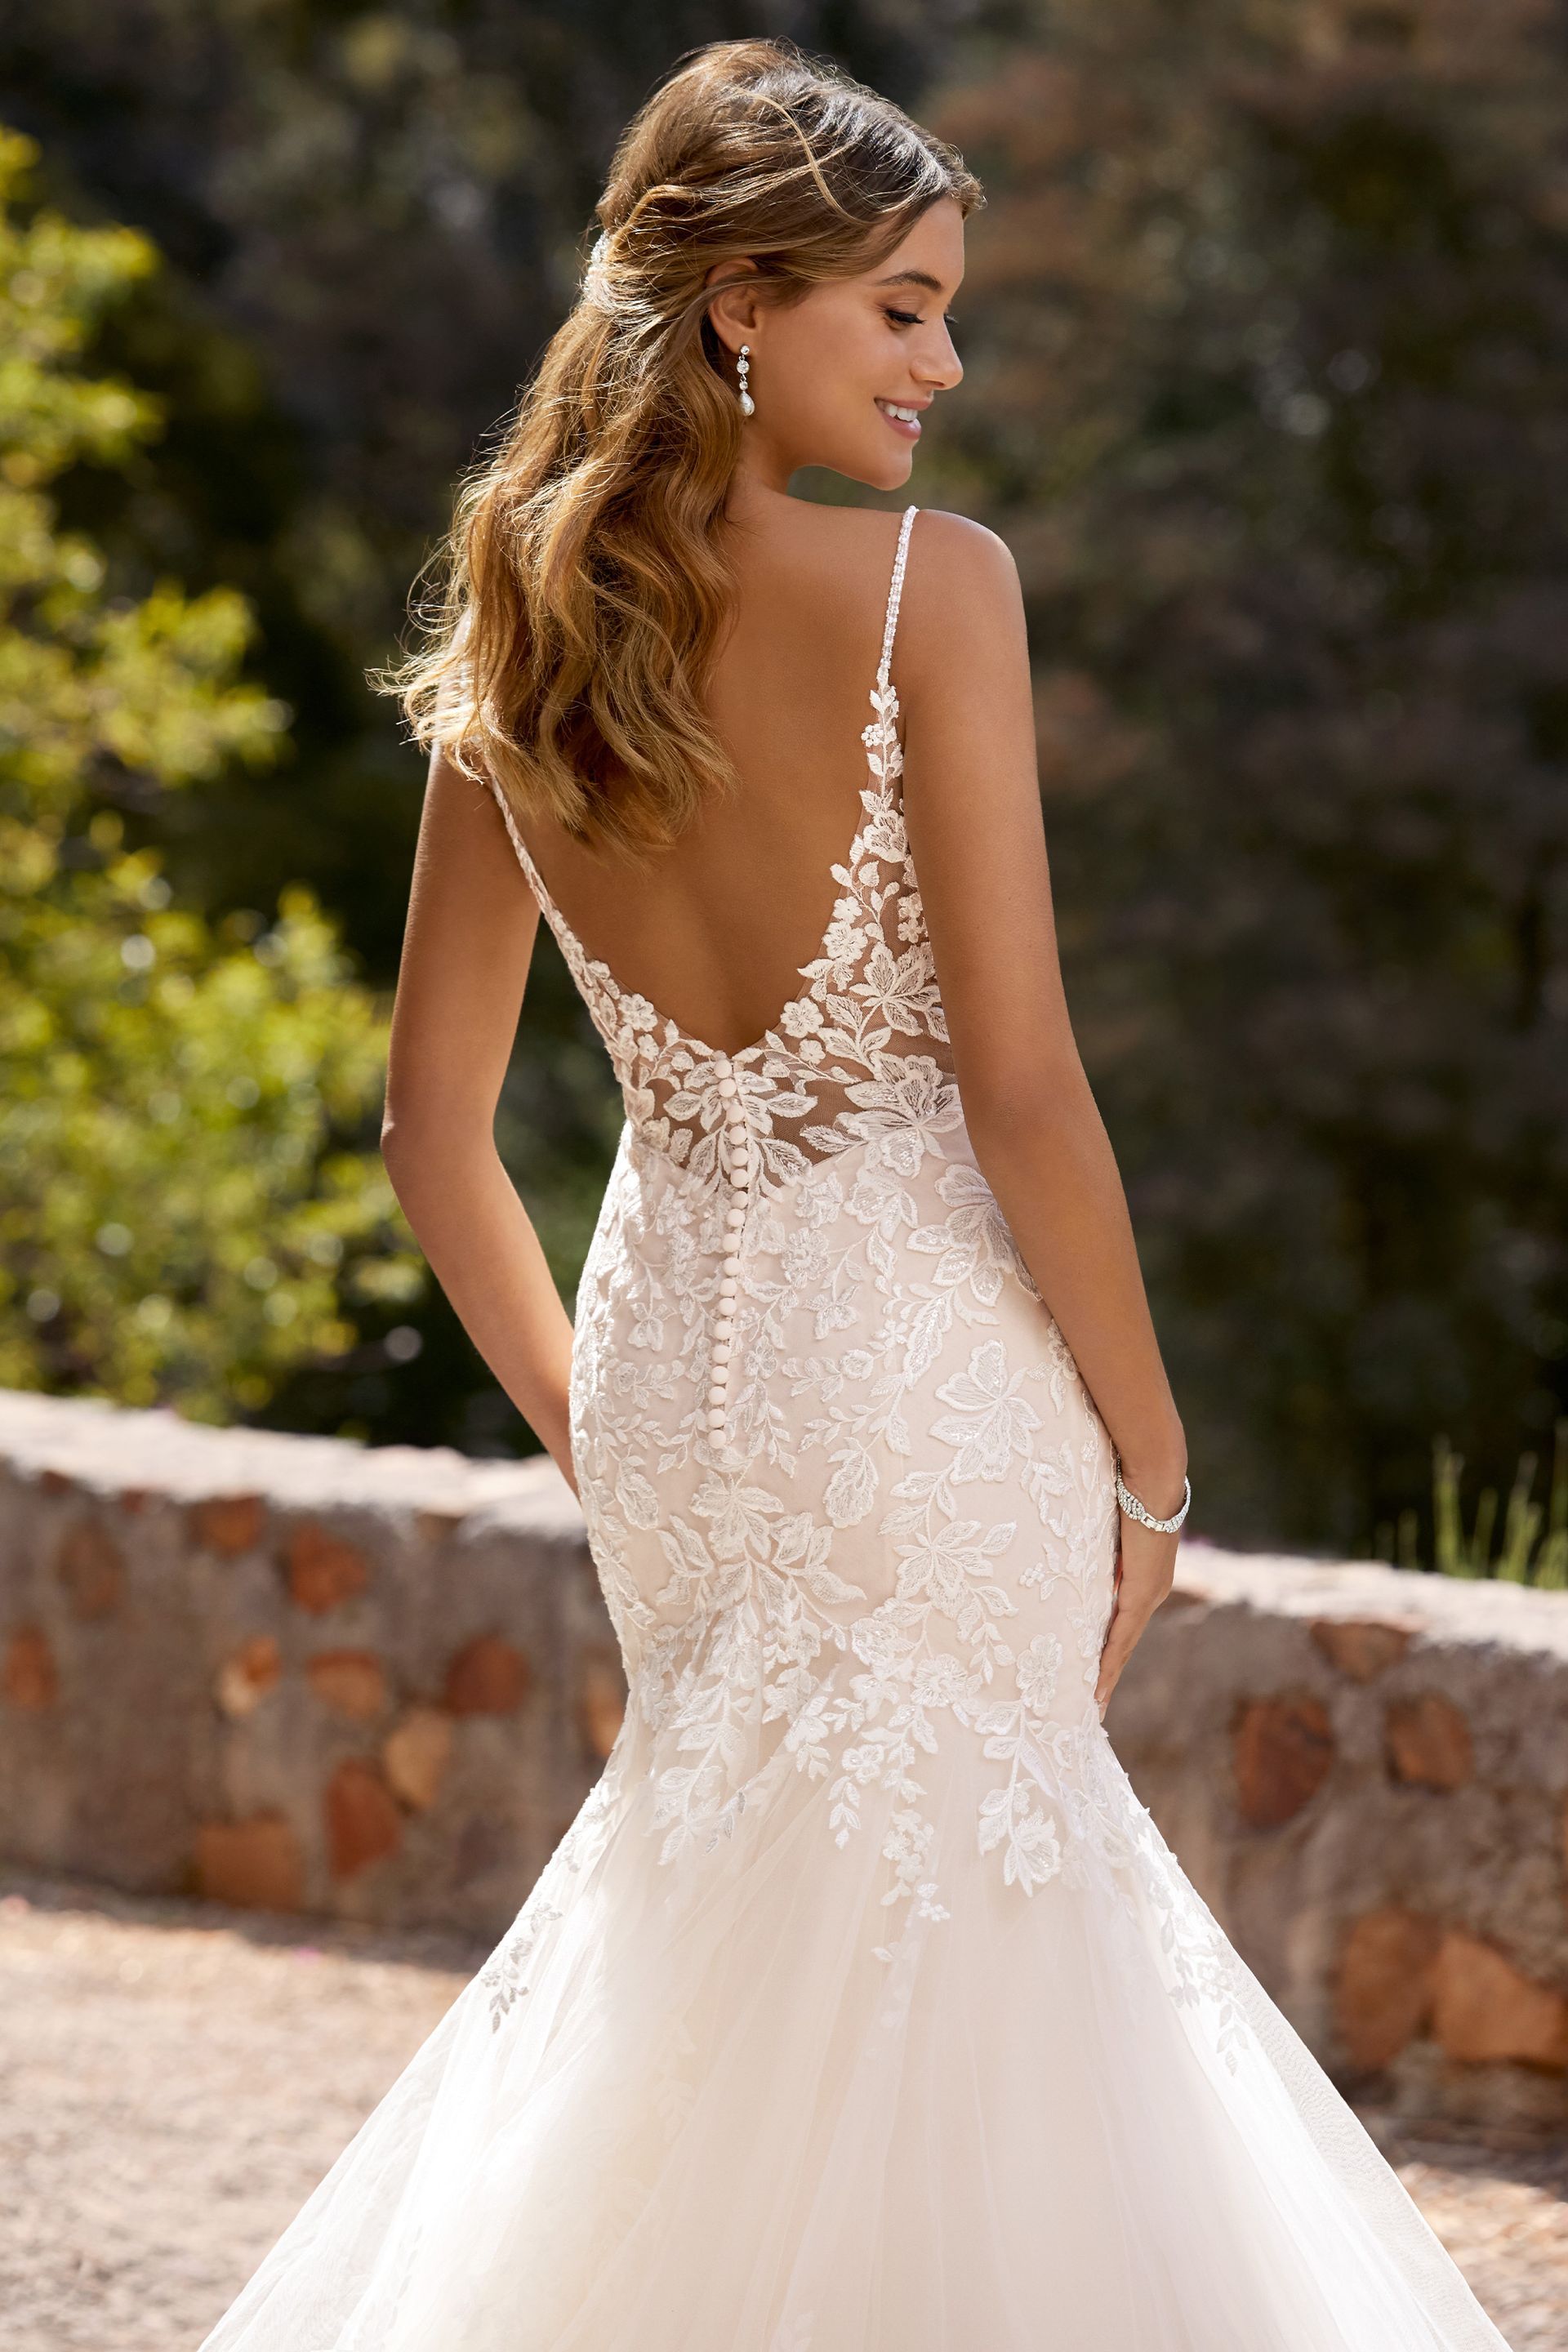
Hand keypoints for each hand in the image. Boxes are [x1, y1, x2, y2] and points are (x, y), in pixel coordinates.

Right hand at [1093, 1505, 1178, 1719]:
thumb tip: (1080, 1556)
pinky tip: (1098, 1682)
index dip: (1111, 1653)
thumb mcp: (1110, 1529)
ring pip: (1125, 1646)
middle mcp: (1153, 1592)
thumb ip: (1101, 1550)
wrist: (1153, 1478)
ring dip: (1108, 1676)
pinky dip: (1109, 1660)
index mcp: (1146, 1578)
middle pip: (1126, 1644)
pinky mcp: (1141, 1591)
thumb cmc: (1130, 1492)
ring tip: (1093, 1704)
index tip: (1098, 1677)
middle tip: (1094, 1706)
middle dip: (1109, 1676)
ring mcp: (1149, 1594)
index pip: (1125, 1625)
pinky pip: (1121, 1634)